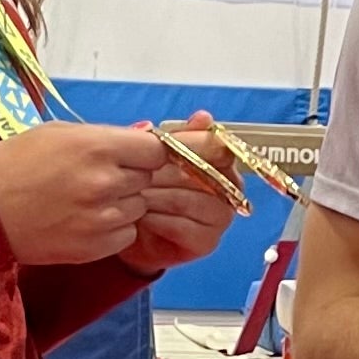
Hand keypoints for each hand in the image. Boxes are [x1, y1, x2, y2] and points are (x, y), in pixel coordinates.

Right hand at [0, 120, 163, 264]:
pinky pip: (126, 235)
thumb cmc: (14, 164)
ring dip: (121, 204)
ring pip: (138, 208)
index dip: (145, 153)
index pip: (156, 150)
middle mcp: (106, 183)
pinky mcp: (95, 247)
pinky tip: (83, 220)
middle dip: (130, 177)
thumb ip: (103, 136)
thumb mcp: (57, 133)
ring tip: (85, 200)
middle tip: (97, 178)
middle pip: (147, 179)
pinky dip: (112, 229)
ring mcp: (102, 218)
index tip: (132, 156)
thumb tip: (141, 137)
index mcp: (98, 147)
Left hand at [119, 118, 238, 273]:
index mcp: (222, 162)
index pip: (220, 148)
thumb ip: (177, 136)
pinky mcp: (208, 242)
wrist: (129, 231)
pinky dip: (159, 221)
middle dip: (166, 173)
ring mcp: (221, 218)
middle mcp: (229, 189)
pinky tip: (140, 218)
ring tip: (133, 196)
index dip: (193, 145)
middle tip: (137, 174)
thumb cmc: (145, 188)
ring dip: (158, 198)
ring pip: (191, 200)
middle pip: (204, 174)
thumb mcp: (154, 157)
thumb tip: (204, 117)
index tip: (163, 148)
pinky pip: (184, 227)